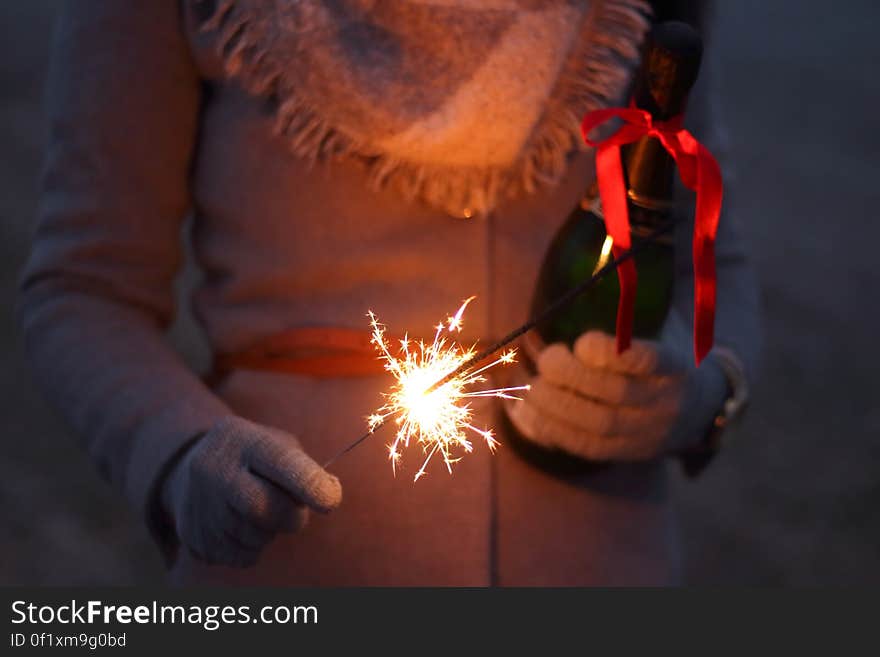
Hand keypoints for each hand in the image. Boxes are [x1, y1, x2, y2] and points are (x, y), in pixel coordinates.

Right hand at [160, 416, 341, 566]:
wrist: (189, 471)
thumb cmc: (253, 458)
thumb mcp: (275, 445)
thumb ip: (304, 468)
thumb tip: (328, 494)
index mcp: (243, 440)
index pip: (280, 462)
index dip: (309, 484)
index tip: (331, 500)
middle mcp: (215, 469)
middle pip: (263, 508)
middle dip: (291, 517)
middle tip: (296, 513)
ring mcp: (200, 504)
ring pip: (255, 537)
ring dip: (271, 531)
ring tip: (259, 510)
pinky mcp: (195, 537)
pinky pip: (243, 556)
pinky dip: (254, 547)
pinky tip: (241, 525)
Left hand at [506, 313, 728, 461]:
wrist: (701, 407)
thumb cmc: (668, 352)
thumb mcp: (664, 324)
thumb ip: (632, 298)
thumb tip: (604, 238)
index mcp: (679, 365)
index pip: (651, 361)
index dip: (612, 354)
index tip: (583, 340)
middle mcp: (667, 403)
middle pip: (616, 396)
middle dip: (570, 377)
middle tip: (545, 358)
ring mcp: (647, 434)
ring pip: (597, 426)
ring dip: (553, 405)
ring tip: (529, 384)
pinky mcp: (625, 453)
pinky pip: (585, 448)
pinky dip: (550, 429)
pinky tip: (526, 411)